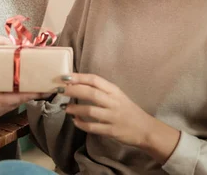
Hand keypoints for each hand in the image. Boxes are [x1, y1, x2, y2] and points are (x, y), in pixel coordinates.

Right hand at [0, 36, 44, 121]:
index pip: (1, 98)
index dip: (20, 94)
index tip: (35, 89)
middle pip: (13, 102)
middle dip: (29, 93)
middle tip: (45, 84)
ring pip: (13, 105)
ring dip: (26, 95)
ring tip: (41, 85)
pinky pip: (9, 106)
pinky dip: (18, 97)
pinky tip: (28, 89)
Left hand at [60, 73, 179, 162]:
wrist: (145, 129)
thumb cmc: (127, 110)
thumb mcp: (117, 96)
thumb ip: (101, 90)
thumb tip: (77, 84)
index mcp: (114, 91)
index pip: (95, 80)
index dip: (79, 77)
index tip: (65, 76)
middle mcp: (114, 102)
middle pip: (91, 93)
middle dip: (74, 90)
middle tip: (60, 90)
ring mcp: (113, 117)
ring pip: (91, 110)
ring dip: (75, 108)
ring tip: (65, 108)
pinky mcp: (112, 131)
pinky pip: (93, 127)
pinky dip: (82, 124)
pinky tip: (75, 121)